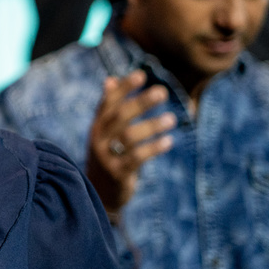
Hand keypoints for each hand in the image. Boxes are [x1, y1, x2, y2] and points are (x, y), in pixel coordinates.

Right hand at [86, 70, 175, 214]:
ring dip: (151, 126)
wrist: (100, 193)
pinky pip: (136, 158)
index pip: (108, 103)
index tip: (141, 74)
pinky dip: (153, 148)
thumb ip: (110, 108)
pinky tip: (168, 141)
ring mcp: (106, 157)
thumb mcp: (106, 133)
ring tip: (171, 119)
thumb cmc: (109, 155)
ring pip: (129, 137)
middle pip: (119, 117)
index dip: (123, 88)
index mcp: (97, 126)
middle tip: (162, 91)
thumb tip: (110, 79)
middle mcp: (98, 139)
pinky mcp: (117, 174)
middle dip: (140, 103)